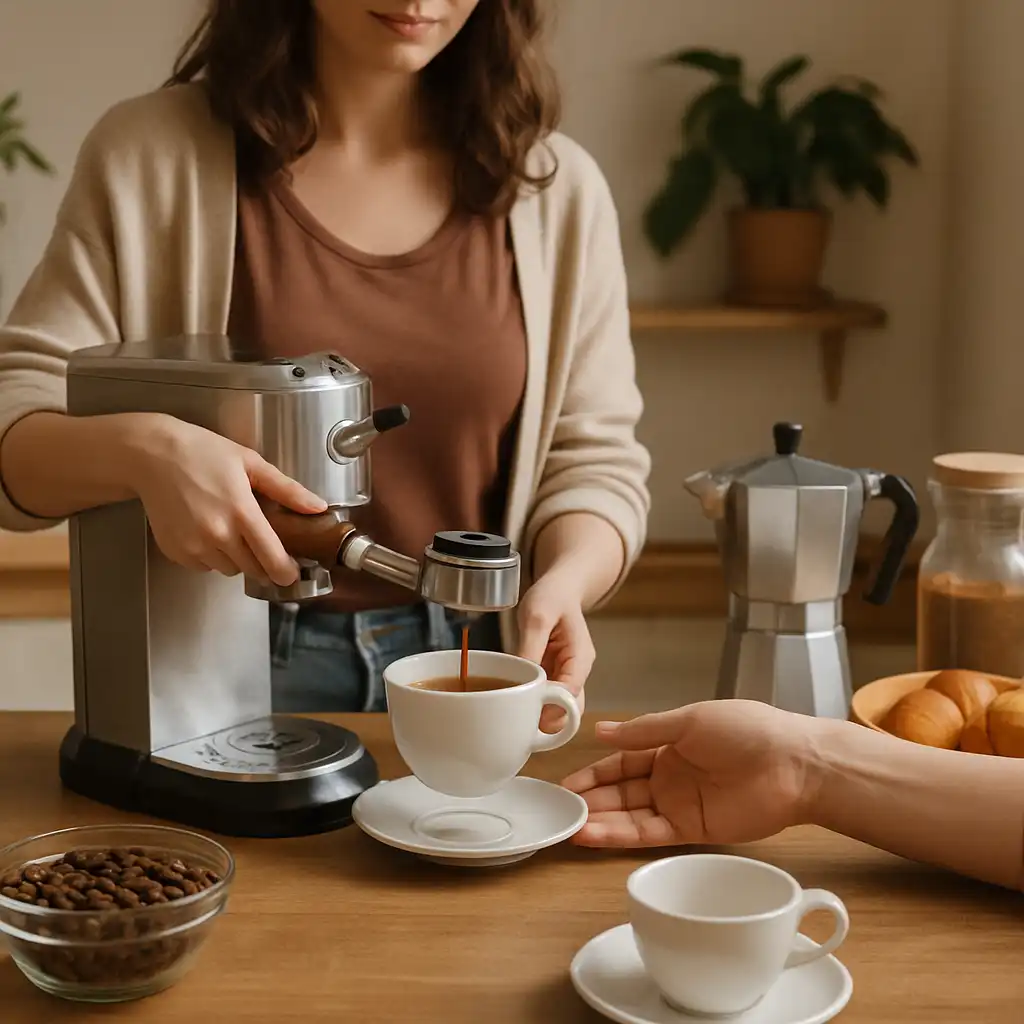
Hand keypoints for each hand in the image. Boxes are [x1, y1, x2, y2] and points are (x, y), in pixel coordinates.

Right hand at [125, 414, 326, 585]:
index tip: (291, 572)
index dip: (286, 571)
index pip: (272, 559)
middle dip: (261, 560)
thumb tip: (318, 507)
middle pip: (253, 569)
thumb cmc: (203, 453)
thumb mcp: (250, 463)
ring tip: (227, 527)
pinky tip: (204, 529)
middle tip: (258, 539)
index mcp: (242, 512)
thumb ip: (287, 489)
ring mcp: (193, 546)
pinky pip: (203, 566)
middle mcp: (217, 534)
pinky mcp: (175, 552)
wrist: (151, 456)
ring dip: (235, 557)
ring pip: (228, 569)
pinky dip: (209, 555)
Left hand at [516, 568, 593, 732]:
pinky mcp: (555, 675)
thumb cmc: (551, 596)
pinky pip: (547, 696)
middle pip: (570, 709)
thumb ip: (530, 648)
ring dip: (539, 712)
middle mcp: (578, 671)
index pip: (571, 693)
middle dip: (546, 718)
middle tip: (516, 718)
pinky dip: (533, 701)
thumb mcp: (537, 615)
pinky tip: (513, 701)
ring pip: (560, 708)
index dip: (551, 708)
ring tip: (512, 712)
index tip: (527, 712)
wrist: (559, 587)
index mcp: (580, 657)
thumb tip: (521, 680)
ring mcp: (568, 675)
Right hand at [561, 700, 821, 847]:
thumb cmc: (747, 729)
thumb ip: (644, 730)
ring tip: (568, 826)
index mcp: (669, 746)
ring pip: (629, 816)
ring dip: (600, 820)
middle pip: (620, 792)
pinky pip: (648, 834)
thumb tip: (601, 730)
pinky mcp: (692, 830)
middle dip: (590, 800)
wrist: (794, 763)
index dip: (593, 772)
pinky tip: (594, 834)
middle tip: (559, 810)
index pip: (621, 762)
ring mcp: (680, 805)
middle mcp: (670, 777)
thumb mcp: (689, 720)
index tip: (565, 783)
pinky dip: (620, 835)